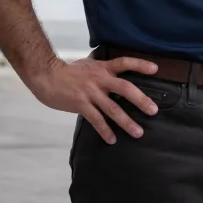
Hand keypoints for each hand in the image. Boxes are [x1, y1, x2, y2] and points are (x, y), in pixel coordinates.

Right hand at [26, 55, 159, 144]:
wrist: (46, 76)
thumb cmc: (68, 70)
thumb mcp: (88, 64)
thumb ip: (102, 68)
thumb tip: (115, 68)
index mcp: (103, 68)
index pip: (125, 62)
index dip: (140, 65)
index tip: (156, 69)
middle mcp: (100, 80)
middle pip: (125, 88)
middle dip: (141, 100)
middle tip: (153, 111)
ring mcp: (91, 93)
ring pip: (113, 109)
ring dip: (126, 122)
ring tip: (138, 132)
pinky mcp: (81, 105)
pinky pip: (96, 120)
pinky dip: (105, 130)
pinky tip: (112, 140)